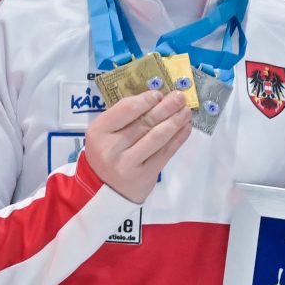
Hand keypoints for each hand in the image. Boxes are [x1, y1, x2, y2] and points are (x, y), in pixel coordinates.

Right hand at [85, 89, 192, 203]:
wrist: (104, 190)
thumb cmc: (107, 154)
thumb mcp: (106, 133)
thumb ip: (125, 117)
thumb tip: (157, 99)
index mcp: (98, 131)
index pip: (126, 109)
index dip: (146, 99)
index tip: (159, 94)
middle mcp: (111, 148)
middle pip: (145, 122)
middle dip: (166, 107)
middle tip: (180, 97)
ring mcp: (128, 163)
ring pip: (157, 137)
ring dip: (175, 121)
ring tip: (186, 111)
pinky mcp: (144, 175)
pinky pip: (165, 152)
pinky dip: (178, 139)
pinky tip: (185, 128)